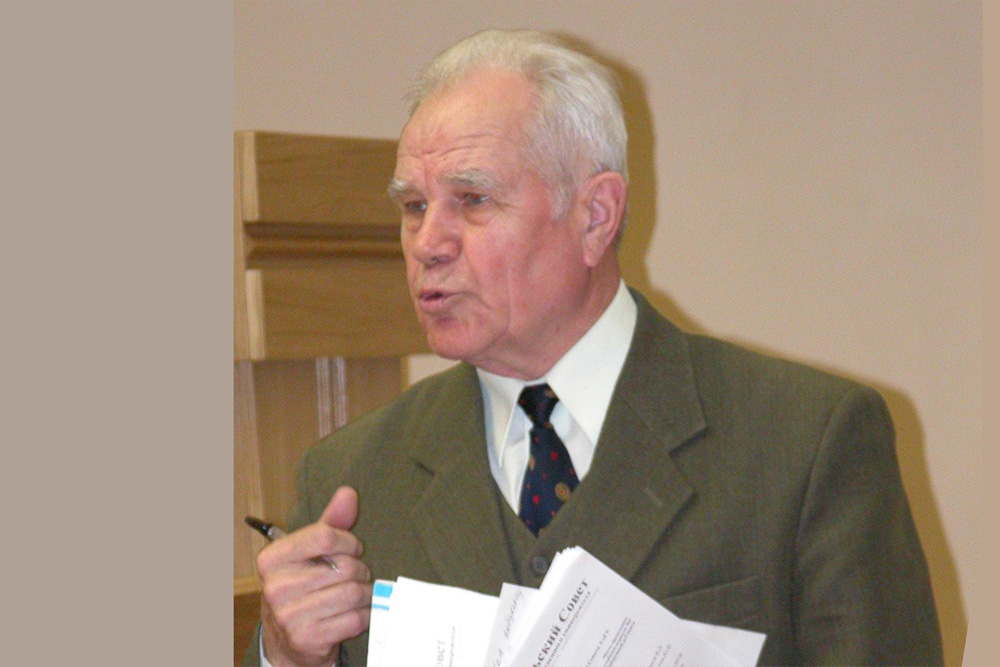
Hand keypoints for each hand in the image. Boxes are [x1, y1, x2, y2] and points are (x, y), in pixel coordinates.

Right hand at [257, 486, 371, 665]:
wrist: (287, 638)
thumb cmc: (303, 585)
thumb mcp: (311, 551)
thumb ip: (331, 522)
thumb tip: (348, 492)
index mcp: (271, 559)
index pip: (324, 536)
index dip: (348, 541)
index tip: (353, 548)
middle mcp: (275, 587)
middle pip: (343, 566)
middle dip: (359, 570)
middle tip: (356, 575)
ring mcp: (288, 616)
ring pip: (353, 593)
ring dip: (364, 593)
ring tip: (358, 593)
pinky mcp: (307, 639)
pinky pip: (355, 619)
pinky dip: (364, 614)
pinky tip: (356, 612)